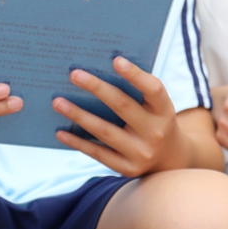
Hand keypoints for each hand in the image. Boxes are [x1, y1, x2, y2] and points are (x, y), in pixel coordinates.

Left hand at [52, 56, 188, 176]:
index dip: (135, 75)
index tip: (115, 60)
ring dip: (79, 115)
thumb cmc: (153, 121)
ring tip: (58, 102)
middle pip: (123, 106)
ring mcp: (141, 153)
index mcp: (164, 111)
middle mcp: (155, 132)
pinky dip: (78, 142)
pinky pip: (97, 153)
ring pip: (105, 131)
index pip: (153, 89)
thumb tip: (98, 69)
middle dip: (97, 88)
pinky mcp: (127, 168)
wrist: (169, 159)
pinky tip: (60, 131)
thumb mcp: (155, 106)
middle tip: (74, 74)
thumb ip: (136, 90)